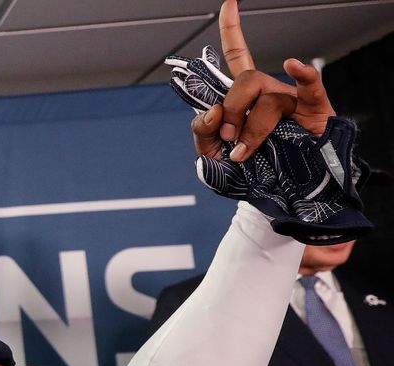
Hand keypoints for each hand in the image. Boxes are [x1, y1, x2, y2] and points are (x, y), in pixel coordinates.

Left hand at [165, 0, 368, 243]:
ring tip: (246, 152)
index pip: (236, 56)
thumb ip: (203, 133)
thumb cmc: (252, 171)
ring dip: (251, 127)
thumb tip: (211, 113)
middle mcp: (268, 90)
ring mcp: (291, 98)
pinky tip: (293, 64)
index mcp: (245, 95)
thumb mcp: (214, 156)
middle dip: (230, 111)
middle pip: (244, 81)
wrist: (282, 195)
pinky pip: (310, 86)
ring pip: (265, 97)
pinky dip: (302, 73)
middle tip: (229, 140)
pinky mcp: (314, 110)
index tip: (229, 3)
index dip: (233, 29)